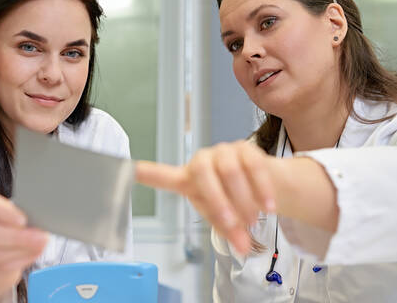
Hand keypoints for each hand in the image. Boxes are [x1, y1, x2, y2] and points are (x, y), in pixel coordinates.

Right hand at [0, 190, 47, 302]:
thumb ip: (15, 214)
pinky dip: (21, 260)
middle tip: (41, 236)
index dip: (3, 211)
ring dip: (22, 250)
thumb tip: (39, 216)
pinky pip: (0, 268)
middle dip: (18, 236)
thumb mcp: (4, 217)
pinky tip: (33, 253)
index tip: (23, 219)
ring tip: (41, 244)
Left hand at [136, 141, 278, 254]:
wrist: (262, 186)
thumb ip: (230, 233)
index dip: (146, 173)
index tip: (127, 168)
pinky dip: (262, 189)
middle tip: (234, 224)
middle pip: (202, 173)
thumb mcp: (226, 220)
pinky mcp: (246, 148)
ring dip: (243, 200)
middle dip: (219, 201)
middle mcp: (202, 161)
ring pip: (229, 171)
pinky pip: (253, 166)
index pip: (162, 175)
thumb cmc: (232, 200)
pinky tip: (269, 206)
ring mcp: (223, 151)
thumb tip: (243, 247)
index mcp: (188, 180)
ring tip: (253, 219)